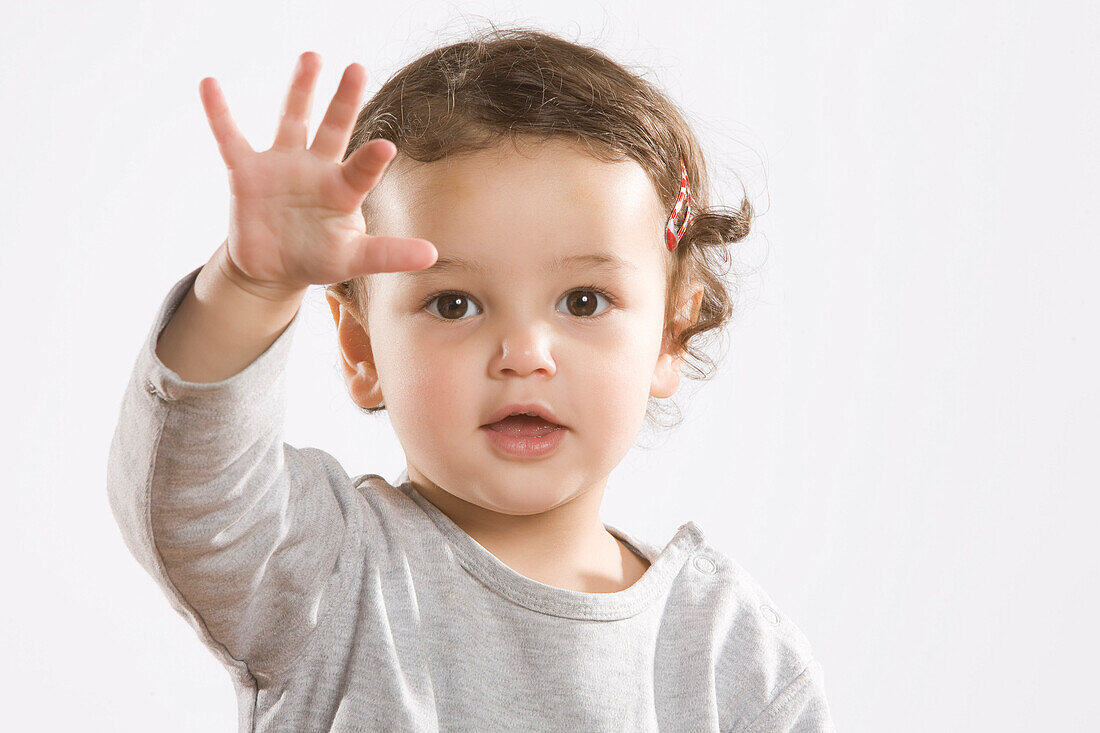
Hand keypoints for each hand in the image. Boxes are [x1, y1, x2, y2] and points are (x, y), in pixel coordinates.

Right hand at [198, 51, 436, 296]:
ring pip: (292, 120)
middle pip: (333, 128)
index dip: (371, 160)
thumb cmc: (317, 258)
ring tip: (312, 56)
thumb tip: (432, 255)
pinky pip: (230, 138)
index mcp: (343, 189)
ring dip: (301, 90)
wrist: (272, 269)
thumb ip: (388, 254)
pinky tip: (210, 85)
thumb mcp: (353, 259)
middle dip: (344, 100)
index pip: (361, 170)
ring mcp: (282, 166)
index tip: (386, 146)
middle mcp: (316, 169)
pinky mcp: (247, 173)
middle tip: (357, 67)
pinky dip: (219, 114)